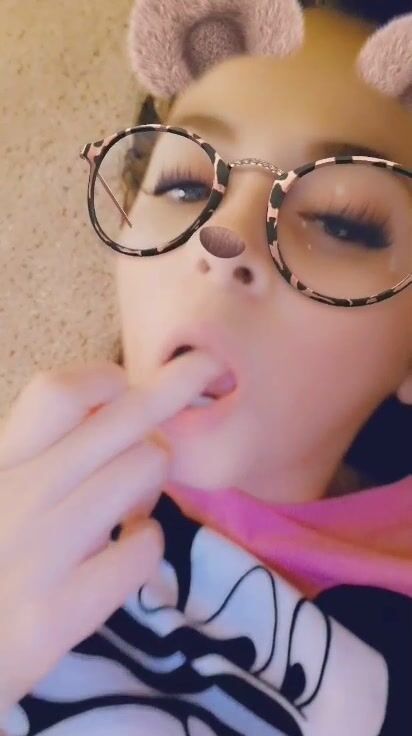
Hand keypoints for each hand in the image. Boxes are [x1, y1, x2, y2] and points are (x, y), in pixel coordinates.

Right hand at [0, 352, 220, 712]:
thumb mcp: (1, 489)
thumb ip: (38, 453)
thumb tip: (106, 405)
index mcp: (1, 463)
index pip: (58, 392)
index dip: (104, 379)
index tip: (126, 388)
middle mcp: (19, 497)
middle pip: (121, 419)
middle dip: (176, 386)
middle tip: (204, 369)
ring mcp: (40, 554)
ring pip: (144, 468)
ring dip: (153, 480)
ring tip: (133, 501)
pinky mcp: (59, 611)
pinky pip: (144, 548)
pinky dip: (146, 542)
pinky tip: (126, 548)